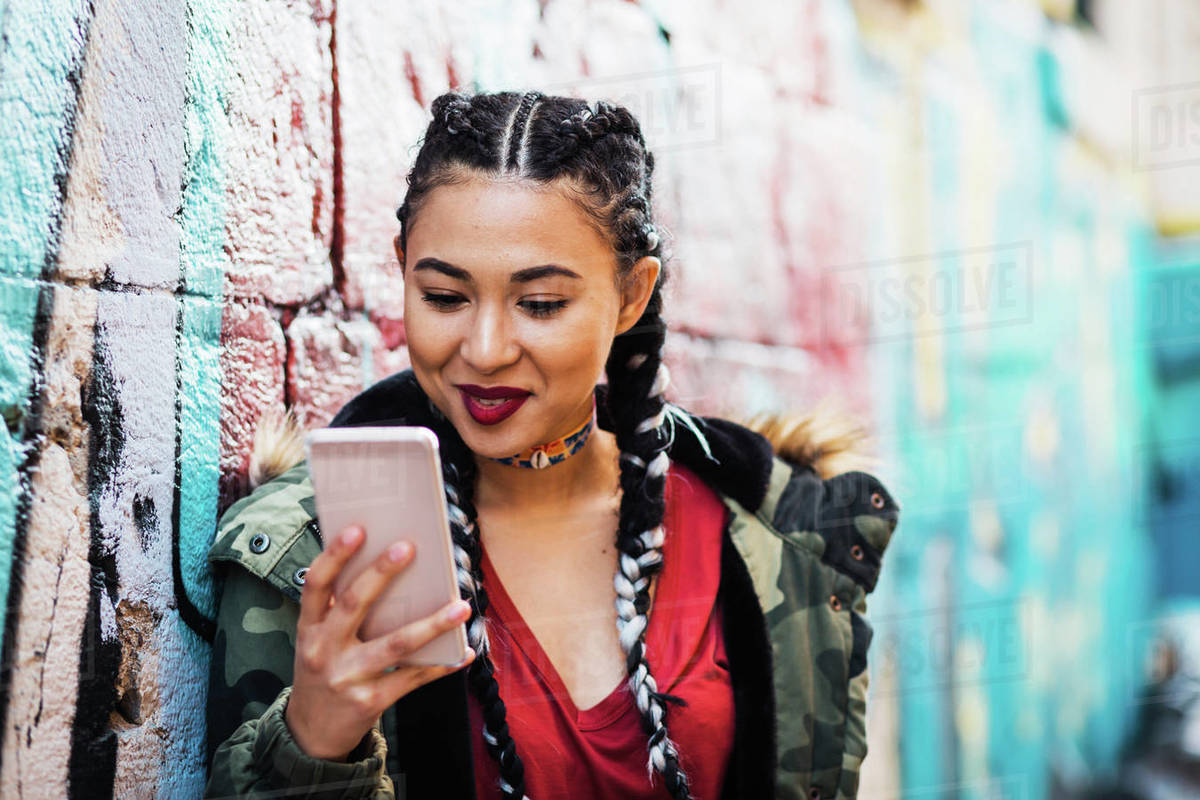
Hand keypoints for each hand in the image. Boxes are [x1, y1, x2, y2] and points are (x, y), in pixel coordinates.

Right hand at [284, 524, 476, 760]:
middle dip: (382, 573)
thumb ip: (341, 610)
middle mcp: (324, 650)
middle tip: (409, 547)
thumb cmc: (324, 671)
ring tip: (462, 606)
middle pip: (354, 604)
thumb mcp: (317, 641)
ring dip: (432, 624)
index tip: (357, 529)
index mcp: (309, 628)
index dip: (334, 555)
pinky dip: (442, 664)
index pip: (316, 584)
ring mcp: (347, 677)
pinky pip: (413, 678)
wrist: (311, 734)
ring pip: (395, 645)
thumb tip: (387, 566)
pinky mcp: (370, 702)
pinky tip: (465, 651)